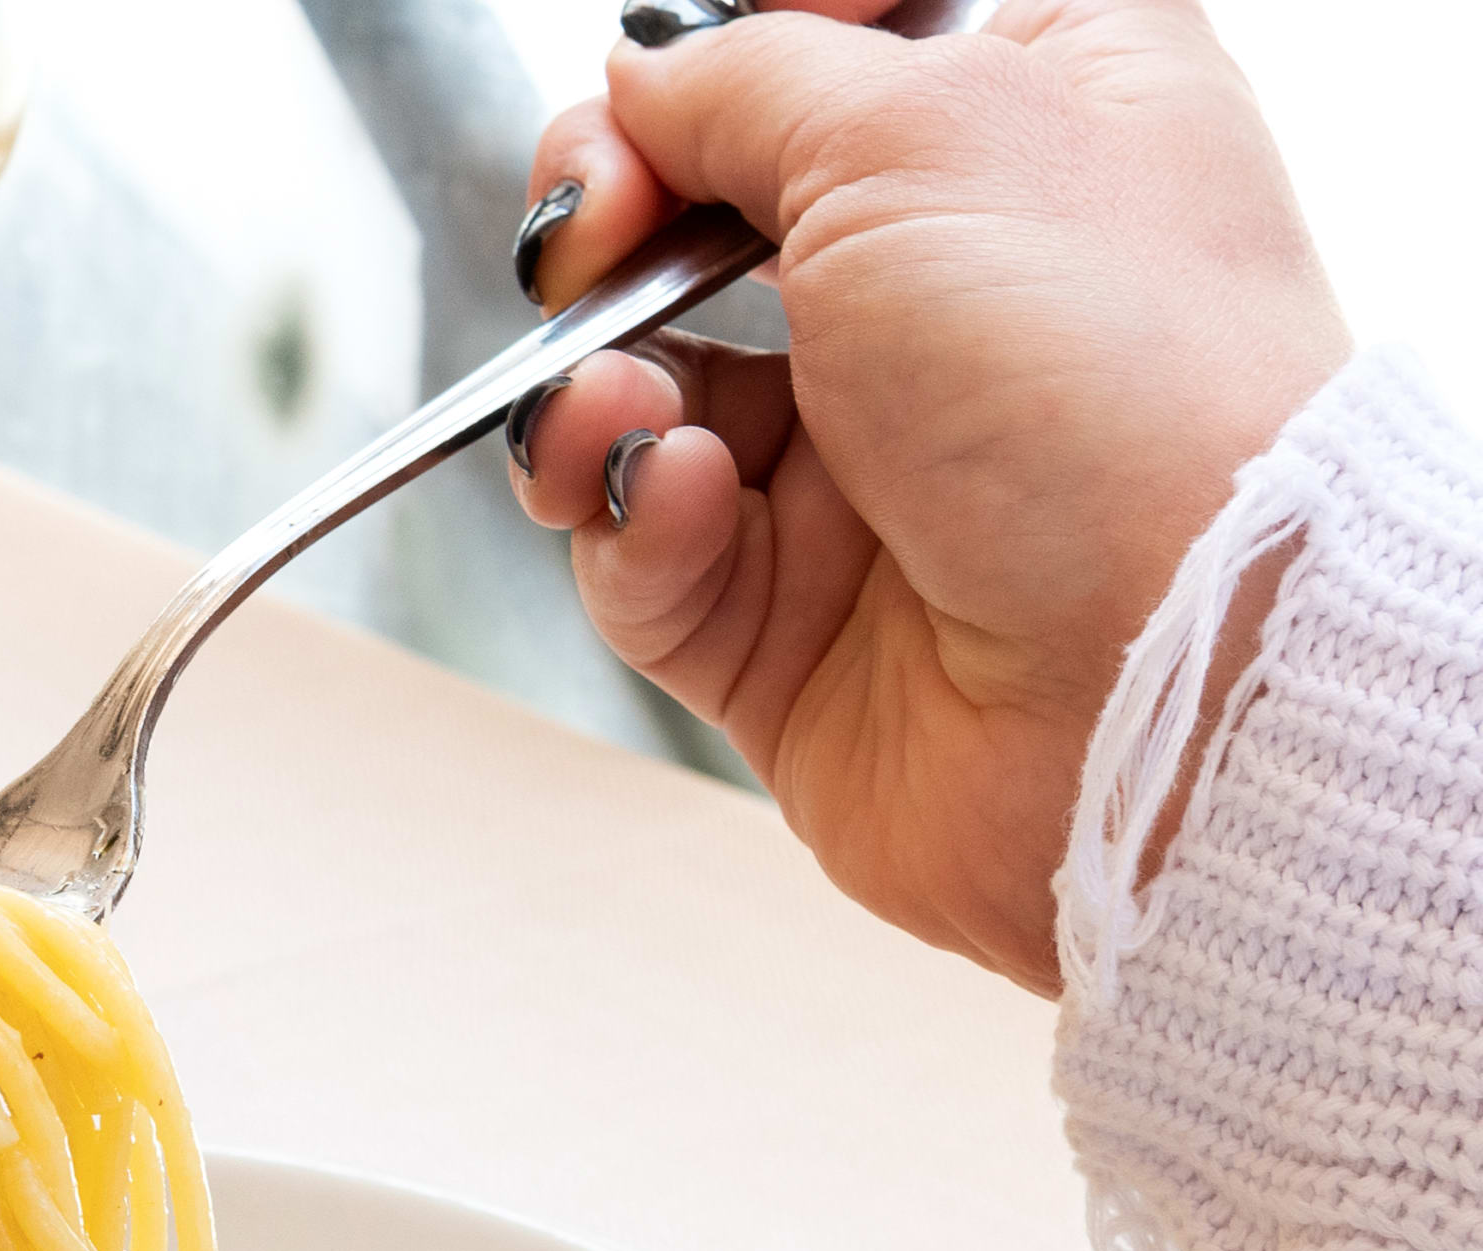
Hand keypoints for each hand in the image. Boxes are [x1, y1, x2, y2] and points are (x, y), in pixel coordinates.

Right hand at [505, 0, 1346, 992]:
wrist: (1166, 681)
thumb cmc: (1113, 388)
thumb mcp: (919, 132)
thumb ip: (749, 79)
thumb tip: (643, 80)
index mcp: (1033, 121)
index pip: (832, 51)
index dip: (722, 60)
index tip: (665, 90)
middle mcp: (948, 291)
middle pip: (700, 219)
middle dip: (612, 225)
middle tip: (589, 243)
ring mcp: (862, 465)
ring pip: (643, 398)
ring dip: (593, 391)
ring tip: (614, 408)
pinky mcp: (788, 623)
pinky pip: (644, 556)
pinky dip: (629, 523)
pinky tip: (675, 502)